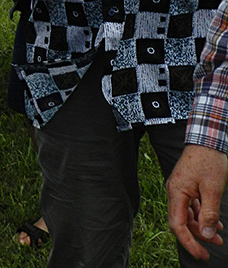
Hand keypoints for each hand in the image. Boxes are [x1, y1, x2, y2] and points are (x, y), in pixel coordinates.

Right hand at [167, 144, 227, 259]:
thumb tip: (206, 234)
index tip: (202, 254)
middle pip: (180, 222)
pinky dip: (201, 216)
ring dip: (200, 227)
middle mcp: (174, 191)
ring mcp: (179, 188)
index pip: (178, 225)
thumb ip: (208, 213)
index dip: (189, 242)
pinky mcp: (186, 186)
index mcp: (176, 192)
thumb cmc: (209, 160)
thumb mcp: (213, 189)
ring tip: (218, 235)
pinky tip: (214, 221)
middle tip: (212, 247)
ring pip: (186, 215)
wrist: (207, 139)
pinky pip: (190, 206)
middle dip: (196, 237)